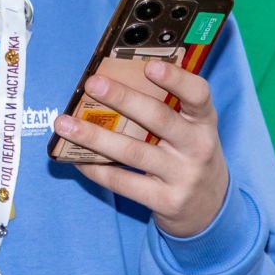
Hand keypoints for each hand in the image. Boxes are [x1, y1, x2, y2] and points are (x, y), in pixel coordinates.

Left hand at [53, 60, 228, 238]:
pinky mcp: (166, 201)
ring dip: (94, 137)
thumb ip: (166, 109)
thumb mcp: (190, 130)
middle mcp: (198, 146)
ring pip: (132, 151)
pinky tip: (76, 158)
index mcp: (204, 121)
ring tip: (65, 124)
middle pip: (158, 117)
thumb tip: (112, 83)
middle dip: (122, 98)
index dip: (176, 79)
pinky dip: (96, 169)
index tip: (150, 66)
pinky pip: (123, 182)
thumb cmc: (189, 155)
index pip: (198, 94)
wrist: (209, 207)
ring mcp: (182, 176)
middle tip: (93, 83)